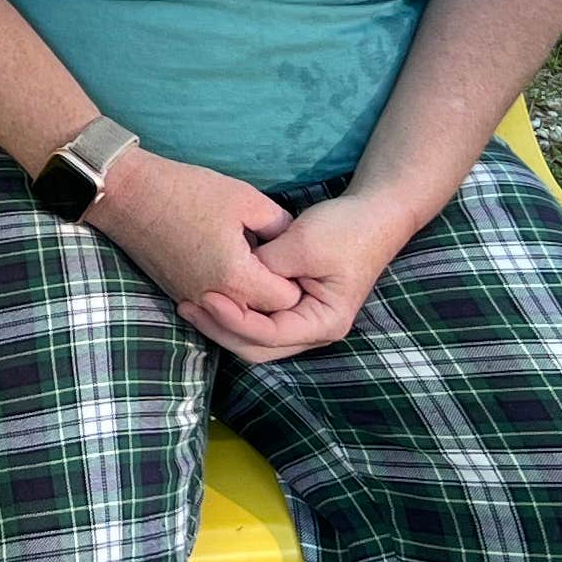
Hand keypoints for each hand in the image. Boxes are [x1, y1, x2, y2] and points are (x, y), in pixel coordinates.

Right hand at [82, 150, 298, 319]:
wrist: (128, 194)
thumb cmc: (186, 191)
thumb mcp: (246, 199)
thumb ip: (280, 226)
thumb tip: (294, 241)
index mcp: (237, 278)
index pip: (288, 300)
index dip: (299, 280)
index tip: (300, 260)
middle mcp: (215, 299)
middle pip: (265, 315)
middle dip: (279, 293)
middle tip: (287, 264)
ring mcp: (193, 299)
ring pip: (240, 315)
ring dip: (254, 296)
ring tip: (263, 266)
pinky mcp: (179, 293)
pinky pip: (217, 306)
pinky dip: (231, 294)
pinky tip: (235, 265)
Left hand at [177, 187, 420, 364]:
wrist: (374, 214)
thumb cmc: (344, 229)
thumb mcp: (302, 244)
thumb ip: (265, 267)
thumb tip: (230, 280)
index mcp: (323, 323)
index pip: (268, 336)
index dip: (233, 319)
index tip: (206, 296)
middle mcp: (313, 332)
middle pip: (257, 347)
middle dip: (221, 329)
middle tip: (188, 305)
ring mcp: (303, 322)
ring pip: (255, 339)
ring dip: (224, 323)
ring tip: (191, 302)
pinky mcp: (293, 307)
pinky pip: (259, 321)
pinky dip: (235, 312)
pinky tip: (210, 296)